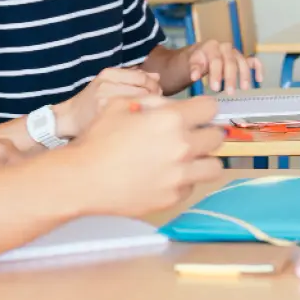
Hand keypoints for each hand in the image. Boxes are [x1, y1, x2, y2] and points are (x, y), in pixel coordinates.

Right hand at [55, 67, 161, 137]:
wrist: (70, 117)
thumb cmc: (93, 101)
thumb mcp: (109, 83)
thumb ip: (133, 77)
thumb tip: (158, 77)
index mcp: (108, 73)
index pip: (143, 77)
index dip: (154, 86)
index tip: (157, 94)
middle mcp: (106, 84)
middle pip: (145, 89)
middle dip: (155, 98)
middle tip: (154, 107)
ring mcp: (106, 100)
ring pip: (141, 102)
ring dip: (150, 109)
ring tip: (147, 114)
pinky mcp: (106, 115)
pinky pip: (133, 115)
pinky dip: (140, 117)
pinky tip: (138, 121)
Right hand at [70, 96, 224, 217]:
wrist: (82, 178)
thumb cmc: (97, 140)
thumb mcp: (118, 105)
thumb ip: (150, 102)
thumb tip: (169, 106)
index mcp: (170, 120)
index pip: (210, 108)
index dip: (203, 108)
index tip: (196, 113)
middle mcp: (182, 147)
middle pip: (217, 137)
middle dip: (206, 133)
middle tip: (191, 136)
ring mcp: (180, 176)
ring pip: (214, 166)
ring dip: (204, 160)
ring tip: (188, 159)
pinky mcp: (172, 197)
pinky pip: (191, 187)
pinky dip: (184, 181)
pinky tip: (166, 176)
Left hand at [184, 40, 263, 94]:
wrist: (203, 53)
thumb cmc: (198, 59)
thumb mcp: (193, 62)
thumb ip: (194, 69)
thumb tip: (194, 76)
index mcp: (212, 46)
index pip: (216, 60)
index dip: (216, 74)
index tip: (215, 87)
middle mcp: (225, 48)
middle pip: (230, 62)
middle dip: (230, 78)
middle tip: (229, 92)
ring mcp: (235, 53)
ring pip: (242, 62)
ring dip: (245, 76)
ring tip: (244, 88)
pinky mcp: (242, 58)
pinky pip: (253, 61)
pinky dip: (258, 68)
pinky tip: (259, 79)